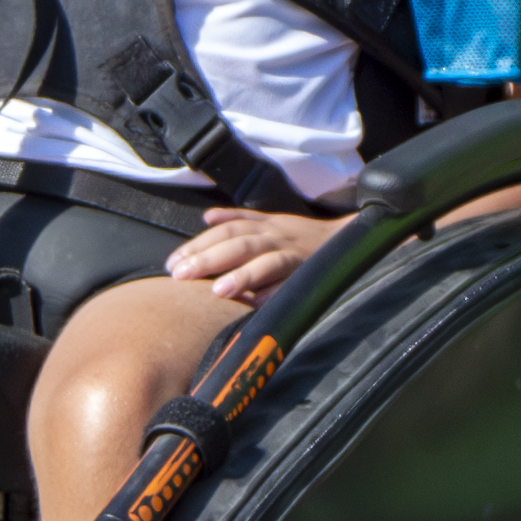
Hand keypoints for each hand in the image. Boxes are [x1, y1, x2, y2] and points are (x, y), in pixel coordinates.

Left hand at [159, 202, 339, 303]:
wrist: (348, 242)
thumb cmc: (300, 236)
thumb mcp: (270, 221)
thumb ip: (238, 220)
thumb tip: (206, 217)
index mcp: (264, 226)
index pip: (225, 231)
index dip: (198, 244)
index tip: (173, 263)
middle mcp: (277, 237)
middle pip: (239, 245)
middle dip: (208, 259)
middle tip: (181, 276)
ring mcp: (295, 256)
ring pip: (267, 262)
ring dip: (243, 276)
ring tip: (219, 290)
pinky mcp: (311, 275)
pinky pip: (294, 284)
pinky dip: (278, 293)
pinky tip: (260, 304)